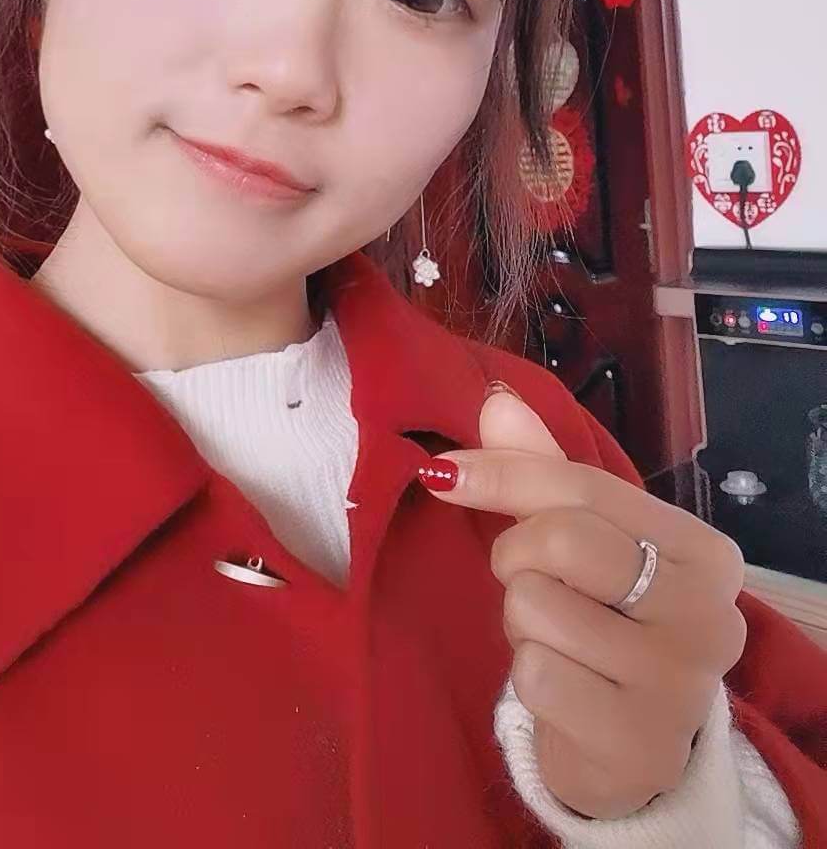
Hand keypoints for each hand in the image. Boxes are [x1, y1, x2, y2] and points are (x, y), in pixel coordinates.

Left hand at [418, 385, 747, 819]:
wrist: (631, 751)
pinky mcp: (636, 741)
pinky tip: (564, 691)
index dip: (503, 473)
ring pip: (537, 607)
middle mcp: (708, 614)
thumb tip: (497, 400)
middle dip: (517, 556)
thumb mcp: (586, 539)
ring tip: (559, 642)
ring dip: (522, 623)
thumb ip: (543, 469)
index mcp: (704, 552)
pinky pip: (535, 674)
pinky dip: (529, 677)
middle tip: (532, 582)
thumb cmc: (609, 625)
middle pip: (563, 539)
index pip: (585, 487)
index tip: (444, 471)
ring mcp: (678, 683)